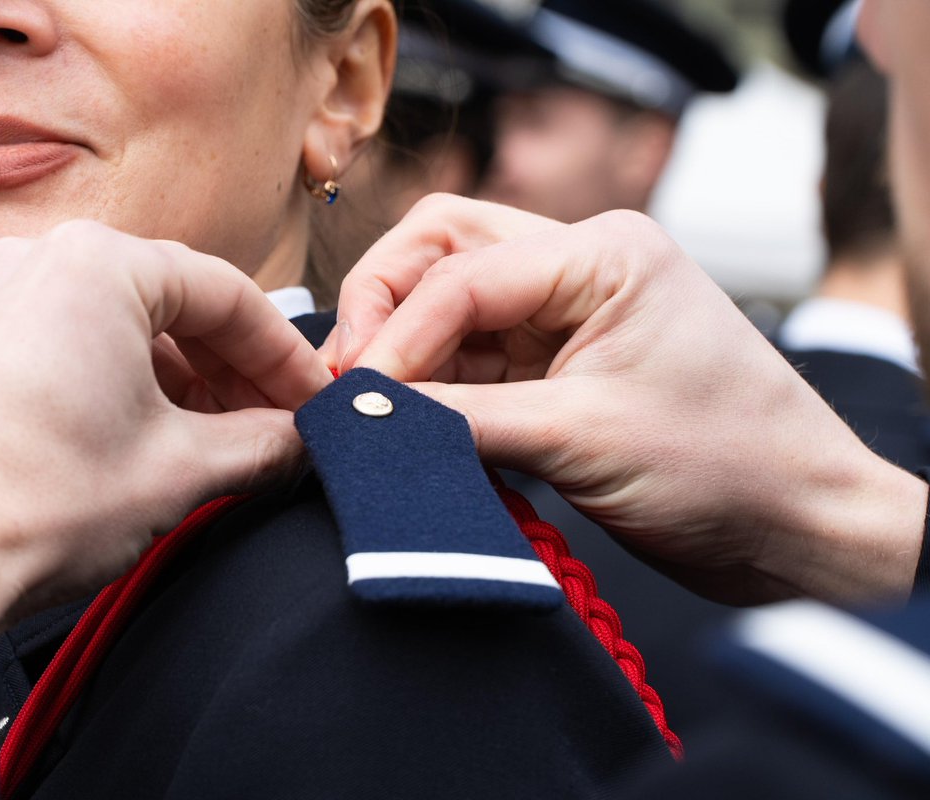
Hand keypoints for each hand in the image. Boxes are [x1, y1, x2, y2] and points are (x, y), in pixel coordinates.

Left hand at [0, 221, 330, 632]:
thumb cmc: (38, 505)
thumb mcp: (183, 472)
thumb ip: (263, 444)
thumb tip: (300, 440)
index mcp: (98, 265)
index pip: (227, 295)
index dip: (284, 357)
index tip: (312, 402)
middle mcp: (35, 260)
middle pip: (170, 303)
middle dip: (229, 371)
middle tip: (271, 427)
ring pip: (114, 324)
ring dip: (175, 380)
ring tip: (210, 443)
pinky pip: (59, 343)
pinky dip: (113, 383)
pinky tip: (138, 440)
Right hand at [333, 194, 925, 605]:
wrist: (794, 527)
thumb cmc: (726, 465)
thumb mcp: (579, 438)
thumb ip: (461, 420)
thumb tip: (366, 412)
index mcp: (602, 252)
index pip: (461, 273)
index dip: (395, 333)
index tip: (355, 395)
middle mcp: (579, 267)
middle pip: (442, 251)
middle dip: (384, 306)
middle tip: (350, 377)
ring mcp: (566, 316)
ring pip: (448, 305)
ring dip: (404, 350)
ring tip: (370, 406)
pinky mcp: (555, 367)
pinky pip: (471, 361)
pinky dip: (433, 388)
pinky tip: (410, 423)